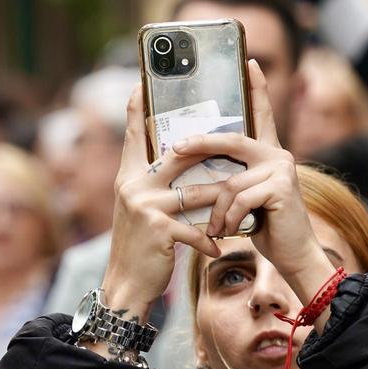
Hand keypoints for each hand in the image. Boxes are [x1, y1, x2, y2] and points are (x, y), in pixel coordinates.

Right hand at [101, 89, 231, 321]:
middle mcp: (132, 185)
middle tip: (236, 141)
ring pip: (197, 192)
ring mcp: (144, 205)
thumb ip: (157, 187)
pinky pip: (195, 228)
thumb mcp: (144, 212)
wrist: (127, 286)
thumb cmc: (143, 248)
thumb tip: (180, 163)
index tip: (141, 82)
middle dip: (209, 152)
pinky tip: (219, 250)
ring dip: (222, 202)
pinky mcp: (158, 228)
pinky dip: (210, 240)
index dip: (136, 109)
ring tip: (241, 205)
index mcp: (129, 177)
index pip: (134, 136)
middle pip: (179, 157)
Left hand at [172, 60, 335, 308]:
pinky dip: (228, 219)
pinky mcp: (280, 188)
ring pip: (229, 181)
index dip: (256, 88)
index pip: (261, 114)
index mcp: (269, 153)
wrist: (294, 255)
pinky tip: (229, 233)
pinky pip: (238, 198)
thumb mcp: (243, 198)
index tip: (249, 61)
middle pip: (231, 141)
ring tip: (215, 228)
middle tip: (174, 148)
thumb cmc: (266, 228)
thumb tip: (196, 163)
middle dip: (199, 144)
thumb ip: (230, 176)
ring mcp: (281, 169)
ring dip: (216, 210)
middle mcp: (278, 155)